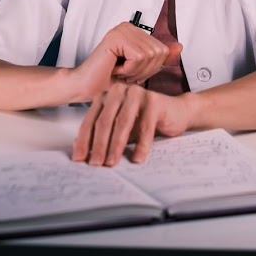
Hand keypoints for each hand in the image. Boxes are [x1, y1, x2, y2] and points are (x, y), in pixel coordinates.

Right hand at [69, 22, 179, 99]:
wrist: (86, 87)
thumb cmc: (109, 80)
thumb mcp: (142, 70)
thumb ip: (160, 58)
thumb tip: (179, 47)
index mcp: (136, 31)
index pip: (163, 50)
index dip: (150, 68)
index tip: (131, 71)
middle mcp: (129, 26)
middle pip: (158, 52)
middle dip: (143, 70)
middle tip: (124, 72)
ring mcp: (122, 29)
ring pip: (149, 55)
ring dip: (135, 71)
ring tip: (119, 70)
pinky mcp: (116, 36)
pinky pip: (138, 57)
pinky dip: (128, 69)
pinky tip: (114, 68)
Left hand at [71, 81, 198, 165]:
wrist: (177, 113)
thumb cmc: (146, 122)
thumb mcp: (121, 130)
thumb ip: (102, 136)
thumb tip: (80, 151)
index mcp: (107, 96)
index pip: (91, 120)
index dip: (84, 141)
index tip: (79, 159)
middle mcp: (119, 91)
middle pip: (104, 121)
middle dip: (98, 145)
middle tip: (95, 164)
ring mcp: (137, 93)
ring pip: (122, 123)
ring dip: (115, 146)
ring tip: (112, 163)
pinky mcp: (154, 100)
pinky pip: (145, 126)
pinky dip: (141, 145)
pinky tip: (138, 159)